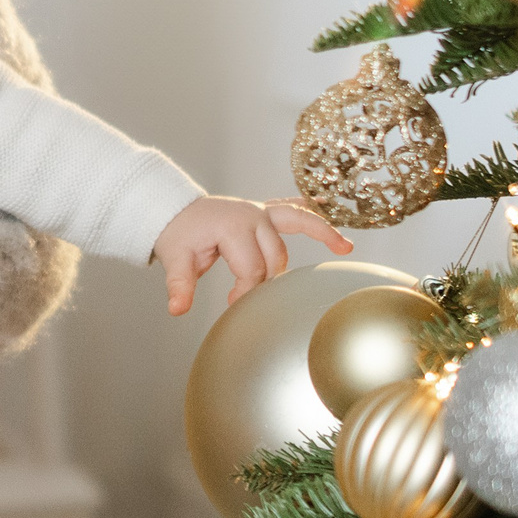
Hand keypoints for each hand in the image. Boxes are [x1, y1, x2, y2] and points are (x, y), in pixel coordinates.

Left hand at [155, 196, 350, 315]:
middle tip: (250, 295)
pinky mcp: (264, 210)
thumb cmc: (178, 234)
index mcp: (234, 227)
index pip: (253, 268)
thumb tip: (177, 309)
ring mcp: (261, 211)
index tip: (233, 302)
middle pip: (275, 255)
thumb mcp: (176, 259)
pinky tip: (327, 208)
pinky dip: (311, 210)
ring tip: (344, 247)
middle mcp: (253, 216)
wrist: (173, 210)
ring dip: (320, 234)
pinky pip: (293, 208)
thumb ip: (180, 285)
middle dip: (268, 279)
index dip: (246, 291)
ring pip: (297, 224)